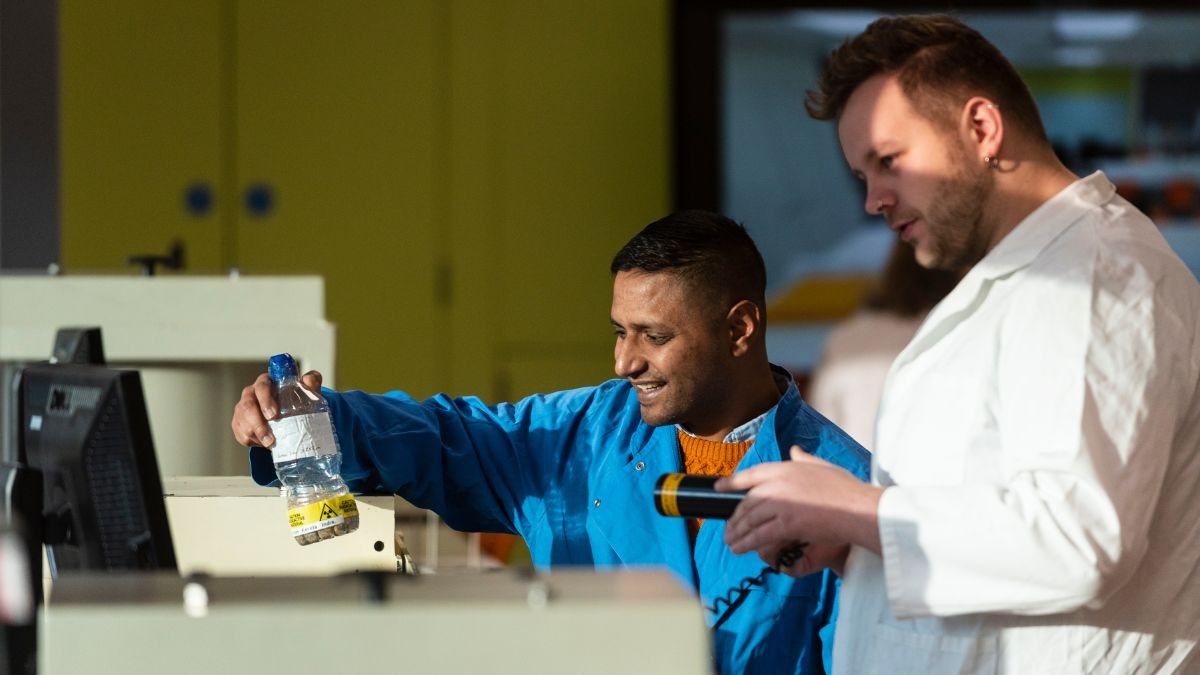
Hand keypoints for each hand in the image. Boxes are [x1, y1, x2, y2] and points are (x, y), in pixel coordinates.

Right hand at [230, 370, 322, 447]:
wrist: (290, 416)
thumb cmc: (295, 400)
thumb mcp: (306, 390)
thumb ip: (311, 381)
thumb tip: (308, 379)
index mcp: (266, 383)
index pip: (262, 386)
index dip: (265, 400)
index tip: (273, 415)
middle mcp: (251, 393)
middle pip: (247, 406)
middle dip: (257, 424)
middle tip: (270, 437)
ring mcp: (243, 408)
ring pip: (241, 421)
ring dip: (255, 434)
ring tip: (269, 444)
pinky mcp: (239, 422)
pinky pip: (239, 432)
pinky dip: (250, 440)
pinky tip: (262, 444)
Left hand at [718, 446, 882, 572]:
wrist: (858, 508)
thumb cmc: (845, 488)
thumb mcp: (822, 465)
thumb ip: (804, 459)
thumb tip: (795, 450)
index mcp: (785, 468)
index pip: (751, 474)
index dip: (732, 482)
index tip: (718, 488)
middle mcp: (778, 484)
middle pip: (747, 502)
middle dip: (735, 517)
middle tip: (728, 528)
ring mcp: (781, 504)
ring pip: (750, 520)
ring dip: (737, 532)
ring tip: (730, 542)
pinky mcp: (787, 524)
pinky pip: (760, 536)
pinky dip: (747, 543)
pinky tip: (739, 549)